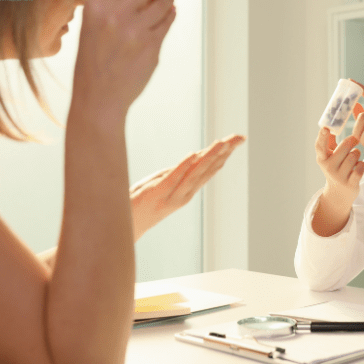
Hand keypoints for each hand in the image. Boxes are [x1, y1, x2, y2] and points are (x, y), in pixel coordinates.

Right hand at [72, 0, 175, 126]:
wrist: (98, 98)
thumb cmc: (95, 64)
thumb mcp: (92, 27)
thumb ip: (113, 6)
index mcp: (95, 7)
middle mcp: (114, 15)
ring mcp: (134, 30)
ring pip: (162, 4)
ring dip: (167, 2)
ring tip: (166, 6)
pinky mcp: (151, 45)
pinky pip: (167, 22)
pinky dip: (170, 17)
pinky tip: (169, 16)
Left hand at [130, 134, 245, 238]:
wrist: (124, 226)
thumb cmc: (141, 204)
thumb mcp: (163, 184)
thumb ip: (179, 173)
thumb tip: (195, 157)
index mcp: (187, 191)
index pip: (210, 169)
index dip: (225, 154)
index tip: (238, 139)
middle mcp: (184, 194)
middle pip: (208, 169)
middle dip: (224, 152)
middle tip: (239, 137)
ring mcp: (171, 195)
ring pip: (195, 173)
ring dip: (209, 156)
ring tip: (222, 142)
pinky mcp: (156, 193)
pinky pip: (173, 178)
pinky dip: (184, 166)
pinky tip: (194, 154)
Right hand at [314, 128, 363, 209]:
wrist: (338, 194)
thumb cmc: (335, 168)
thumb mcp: (329, 157)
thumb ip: (329, 142)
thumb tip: (330, 124)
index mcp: (322, 159)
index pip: (320, 146)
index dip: (322, 136)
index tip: (325, 128)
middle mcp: (329, 168)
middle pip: (344, 146)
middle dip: (351, 141)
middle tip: (355, 139)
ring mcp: (339, 176)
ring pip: (354, 155)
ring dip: (357, 153)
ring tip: (354, 157)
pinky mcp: (350, 183)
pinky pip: (361, 166)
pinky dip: (362, 164)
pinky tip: (358, 167)